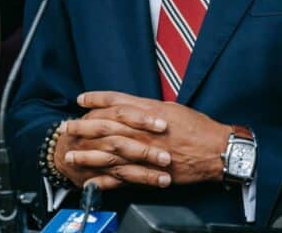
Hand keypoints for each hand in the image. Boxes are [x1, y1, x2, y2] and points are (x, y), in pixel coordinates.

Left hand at [77, 92, 230, 188]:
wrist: (215, 150)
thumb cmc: (198, 128)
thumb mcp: (172, 109)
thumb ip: (149, 108)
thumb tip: (133, 106)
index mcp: (148, 112)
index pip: (115, 102)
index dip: (96, 100)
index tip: (81, 100)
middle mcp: (142, 131)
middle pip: (105, 127)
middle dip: (82, 127)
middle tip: (65, 128)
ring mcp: (143, 153)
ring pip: (108, 153)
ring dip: (86, 155)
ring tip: (70, 156)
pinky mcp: (149, 173)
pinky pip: (121, 178)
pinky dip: (104, 181)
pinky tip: (90, 182)